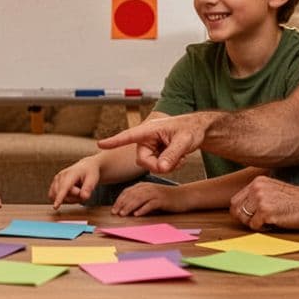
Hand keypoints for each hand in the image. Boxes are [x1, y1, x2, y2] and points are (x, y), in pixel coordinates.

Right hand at [48, 159, 100, 208]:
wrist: (85, 166)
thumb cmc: (89, 172)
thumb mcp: (93, 179)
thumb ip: (88, 188)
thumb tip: (84, 197)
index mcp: (71, 173)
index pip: (64, 187)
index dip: (60, 197)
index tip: (55, 206)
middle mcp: (61, 176)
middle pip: (63, 195)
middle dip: (74, 197)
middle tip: (82, 191)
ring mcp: (56, 180)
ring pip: (57, 197)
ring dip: (68, 199)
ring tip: (77, 191)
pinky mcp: (54, 184)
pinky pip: (53, 196)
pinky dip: (62, 198)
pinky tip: (70, 194)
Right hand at [96, 112, 215, 173]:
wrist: (198, 130)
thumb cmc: (191, 129)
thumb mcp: (184, 141)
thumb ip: (172, 155)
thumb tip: (161, 169)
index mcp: (149, 130)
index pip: (128, 136)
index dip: (114, 141)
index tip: (100, 144)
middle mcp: (146, 138)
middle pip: (143, 160)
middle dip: (159, 165)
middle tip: (179, 161)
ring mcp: (150, 147)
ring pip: (151, 165)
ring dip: (167, 165)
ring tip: (181, 156)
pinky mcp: (155, 153)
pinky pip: (157, 166)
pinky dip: (169, 165)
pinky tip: (179, 158)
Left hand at [112, 182, 184, 216]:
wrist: (185, 196)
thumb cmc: (167, 198)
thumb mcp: (151, 196)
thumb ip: (140, 199)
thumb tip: (128, 208)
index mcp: (144, 186)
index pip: (127, 191)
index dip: (119, 200)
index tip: (113, 209)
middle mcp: (148, 187)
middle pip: (131, 194)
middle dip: (122, 204)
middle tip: (115, 213)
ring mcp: (155, 193)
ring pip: (139, 199)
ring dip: (129, 207)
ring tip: (123, 214)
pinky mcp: (162, 199)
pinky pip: (150, 204)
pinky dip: (143, 209)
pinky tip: (137, 214)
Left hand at [229, 176, 298, 229]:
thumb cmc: (296, 200)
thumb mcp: (273, 189)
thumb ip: (258, 195)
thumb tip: (241, 209)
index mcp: (257, 182)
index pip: (235, 200)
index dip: (240, 212)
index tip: (249, 217)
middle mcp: (256, 189)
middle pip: (236, 210)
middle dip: (244, 219)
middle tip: (257, 222)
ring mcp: (260, 200)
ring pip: (244, 218)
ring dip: (254, 224)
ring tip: (267, 222)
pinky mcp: (266, 212)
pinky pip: (255, 226)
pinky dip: (262, 228)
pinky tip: (274, 223)